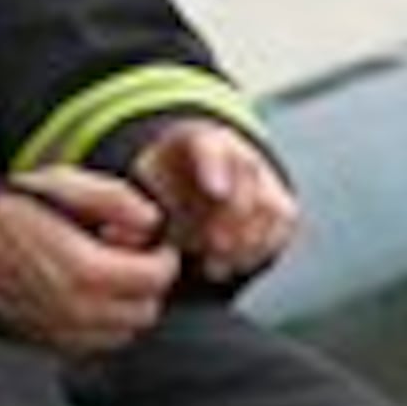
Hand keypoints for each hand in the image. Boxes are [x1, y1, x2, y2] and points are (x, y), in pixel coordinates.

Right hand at [0, 166, 177, 356]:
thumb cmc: (14, 206)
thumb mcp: (66, 183)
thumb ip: (117, 199)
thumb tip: (152, 224)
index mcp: (86, 269)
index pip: (156, 278)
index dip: (163, 258)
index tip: (150, 245)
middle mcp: (75, 309)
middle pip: (144, 311)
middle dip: (145, 285)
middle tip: (128, 261)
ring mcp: (58, 330)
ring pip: (122, 333)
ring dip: (124, 308)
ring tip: (106, 280)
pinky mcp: (43, 340)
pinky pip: (92, 344)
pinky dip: (100, 326)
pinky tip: (85, 298)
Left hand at [133, 120, 300, 281]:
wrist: (193, 184)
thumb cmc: (162, 183)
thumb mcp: (143, 183)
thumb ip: (136, 202)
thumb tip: (123, 233)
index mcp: (198, 139)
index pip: (211, 145)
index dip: (216, 167)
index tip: (216, 192)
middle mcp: (238, 153)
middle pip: (247, 179)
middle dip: (232, 215)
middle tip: (214, 245)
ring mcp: (264, 178)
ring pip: (271, 204)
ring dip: (246, 239)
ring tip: (215, 266)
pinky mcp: (280, 204)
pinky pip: (283, 225)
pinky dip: (261, 249)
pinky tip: (232, 266)